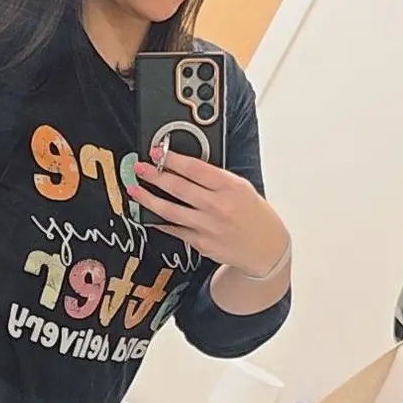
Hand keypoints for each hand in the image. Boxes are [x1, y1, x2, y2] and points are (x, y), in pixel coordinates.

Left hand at [129, 149, 288, 278]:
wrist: (267, 249)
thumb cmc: (254, 214)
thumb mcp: (241, 187)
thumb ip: (215, 177)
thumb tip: (183, 165)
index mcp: (230, 187)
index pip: (195, 169)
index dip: (172, 159)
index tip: (157, 152)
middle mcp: (219, 207)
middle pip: (178, 187)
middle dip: (154, 175)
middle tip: (139, 168)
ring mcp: (208, 227)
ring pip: (170, 210)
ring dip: (148, 199)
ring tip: (135, 189)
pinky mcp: (201, 244)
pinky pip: (174, 229)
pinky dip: (159, 220)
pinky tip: (147, 214)